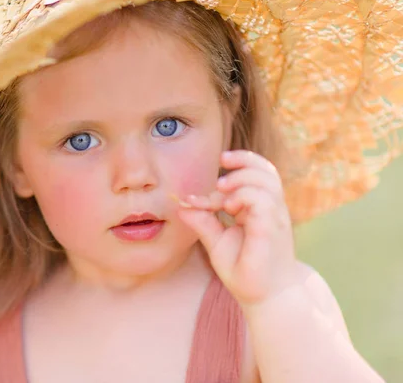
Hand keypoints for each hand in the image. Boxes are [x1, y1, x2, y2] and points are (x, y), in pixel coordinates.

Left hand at [177, 150, 298, 305]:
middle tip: (220, 170)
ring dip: (241, 177)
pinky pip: (264, 200)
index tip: (194, 200)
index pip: (247, 178)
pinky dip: (245, 195)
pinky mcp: (272, 228)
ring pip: (267, 178)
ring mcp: (274, 216)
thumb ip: (203, 222)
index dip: (221, 182)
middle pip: (264, 169)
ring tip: (222, 190)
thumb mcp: (216, 242)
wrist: (266, 297)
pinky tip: (231, 208)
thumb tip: (182, 205)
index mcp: (257, 209)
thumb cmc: (244, 270)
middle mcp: (269, 209)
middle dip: (242, 159)